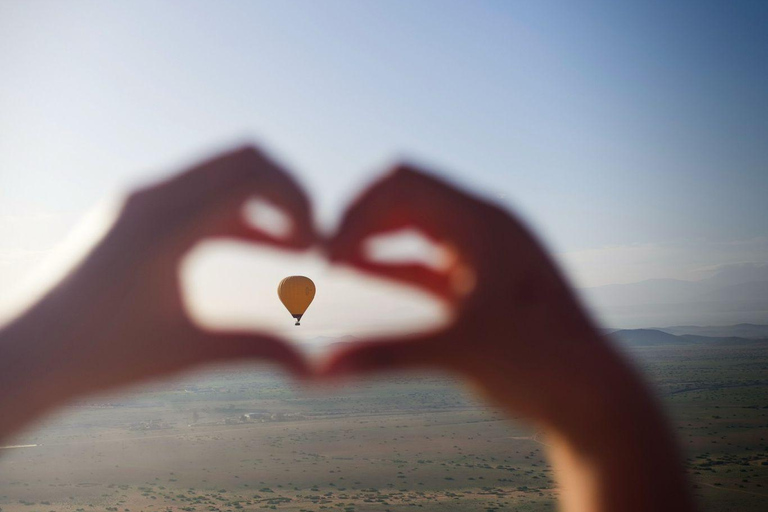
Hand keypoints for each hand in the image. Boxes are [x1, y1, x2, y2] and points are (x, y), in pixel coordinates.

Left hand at [0, 147, 313, 434]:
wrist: (26, 355)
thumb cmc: (100, 356)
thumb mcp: (187, 353)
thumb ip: (256, 349)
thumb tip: (311, 368)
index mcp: (166, 225)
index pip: (253, 176)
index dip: (300, 204)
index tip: (316, 250)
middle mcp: (152, 197)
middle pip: (244, 158)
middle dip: (289, 192)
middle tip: (312, 238)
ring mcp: (140, 199)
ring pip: (223, 172)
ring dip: (265, 201)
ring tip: (297, 247)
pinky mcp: (135, 210)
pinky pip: (201, 192)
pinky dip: (237, 210)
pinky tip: (261, 244)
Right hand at [320, 165, 693, 511]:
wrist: (590, 396)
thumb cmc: (540, 365)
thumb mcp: (460, 351)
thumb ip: (387, 354)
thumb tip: (320, 370)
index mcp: (484, 221)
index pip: (403, 183)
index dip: (358, 209)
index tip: (328, 251)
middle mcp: (483, 226)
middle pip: (405, 196)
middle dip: (360, 218)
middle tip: (324, 255)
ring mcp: (481, 252)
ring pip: (413, 225)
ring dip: (373, 237)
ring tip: (333, 260)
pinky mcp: (477, 280)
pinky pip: (424, 259)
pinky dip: (390, 261)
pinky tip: (357, 269)